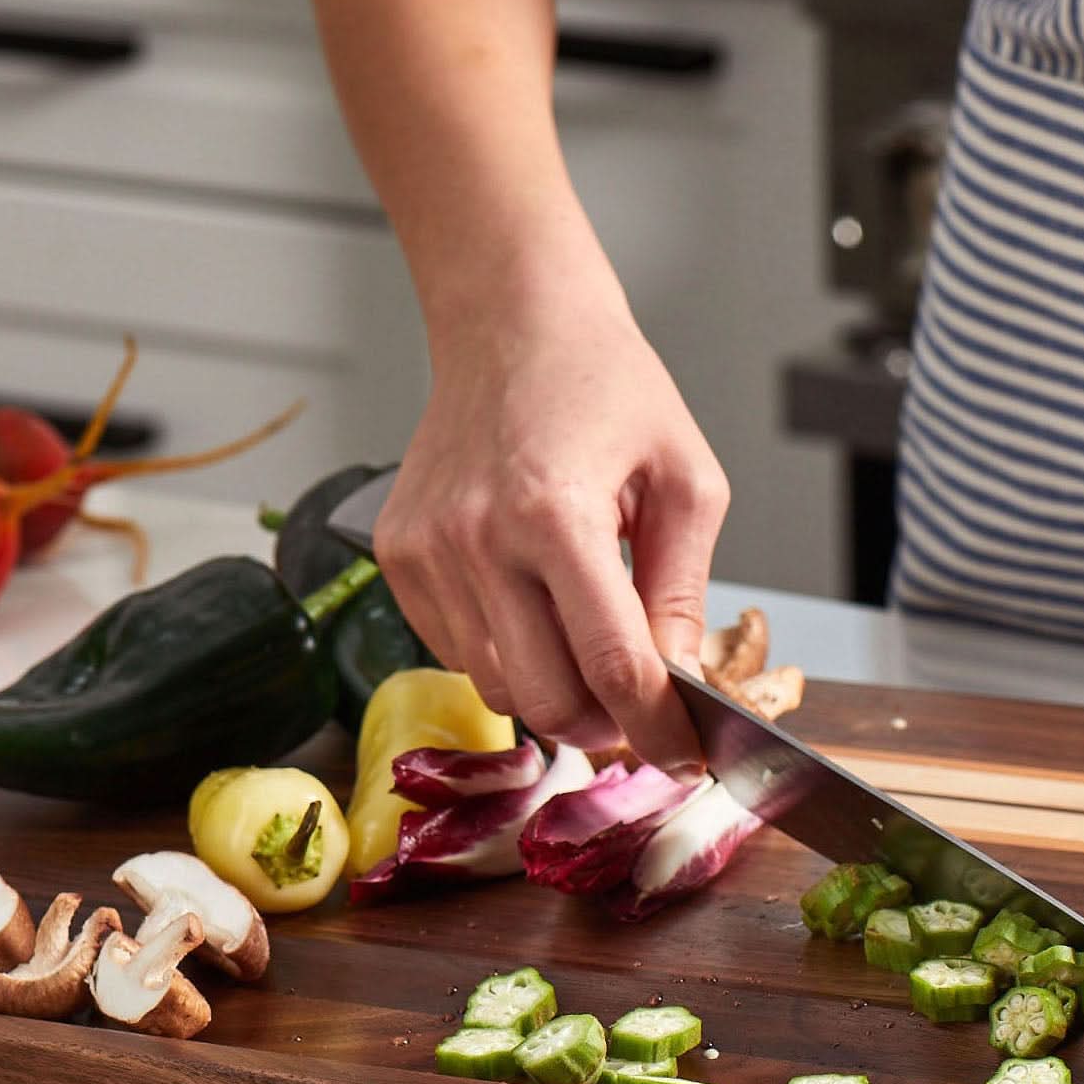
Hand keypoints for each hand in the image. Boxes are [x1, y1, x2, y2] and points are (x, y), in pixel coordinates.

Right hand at [374, 275, 727, 775]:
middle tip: (635, 706)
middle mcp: (478, 539)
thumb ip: (682, 590)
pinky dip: (505, 653)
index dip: (656, 730)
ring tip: (582, 634)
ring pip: (496, 688)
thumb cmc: (607, 389)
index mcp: (556, 513)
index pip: (612, 666)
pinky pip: (456, 652)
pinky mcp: (399, 557)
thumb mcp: (685, 479)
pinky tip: (531, 602)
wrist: (510, 325)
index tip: (683, 758)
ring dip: (551, 689)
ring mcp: (428, 552)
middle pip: (544, 700)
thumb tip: (676, 683)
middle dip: (601, 724)